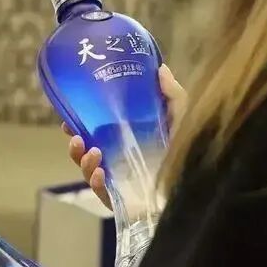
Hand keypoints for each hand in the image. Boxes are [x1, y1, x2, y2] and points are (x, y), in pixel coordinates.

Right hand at [62, 64, 186, 209]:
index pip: (95, 131)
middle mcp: (119, 159)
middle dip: (74, 144)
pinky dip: (96, 182)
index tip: (68, 115)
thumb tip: (160, 68)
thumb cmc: (188, 150)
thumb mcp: (182, 116)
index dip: (79, 122)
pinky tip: (100, 173)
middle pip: (86, 151)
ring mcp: (118, 180)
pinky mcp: (121, 198)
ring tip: (93, 151)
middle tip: (72, 134)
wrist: (199, 187)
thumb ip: (172, 94)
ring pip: (88, 171)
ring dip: (83, 161)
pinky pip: (101, 192)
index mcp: (126, 139)